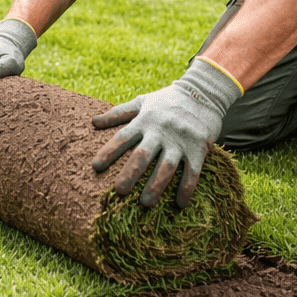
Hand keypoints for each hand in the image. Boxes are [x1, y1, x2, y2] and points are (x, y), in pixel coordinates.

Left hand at [90, 58, 240, 207]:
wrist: (204, 92)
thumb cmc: (168, 100)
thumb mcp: (142, 101)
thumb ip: (118, 113)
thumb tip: (93, 122)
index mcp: (145, 120)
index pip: (123, 137)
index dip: (109, 151)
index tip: (96, 167)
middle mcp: (161, 131)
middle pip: (143, 155)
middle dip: (131, 173)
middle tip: (120, 191)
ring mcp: (181, 141)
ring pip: (167, 167)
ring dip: (156, 186)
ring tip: (145, 203)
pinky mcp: (198, 149)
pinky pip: (192, 172)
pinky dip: (187, 188)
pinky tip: (180, 204)